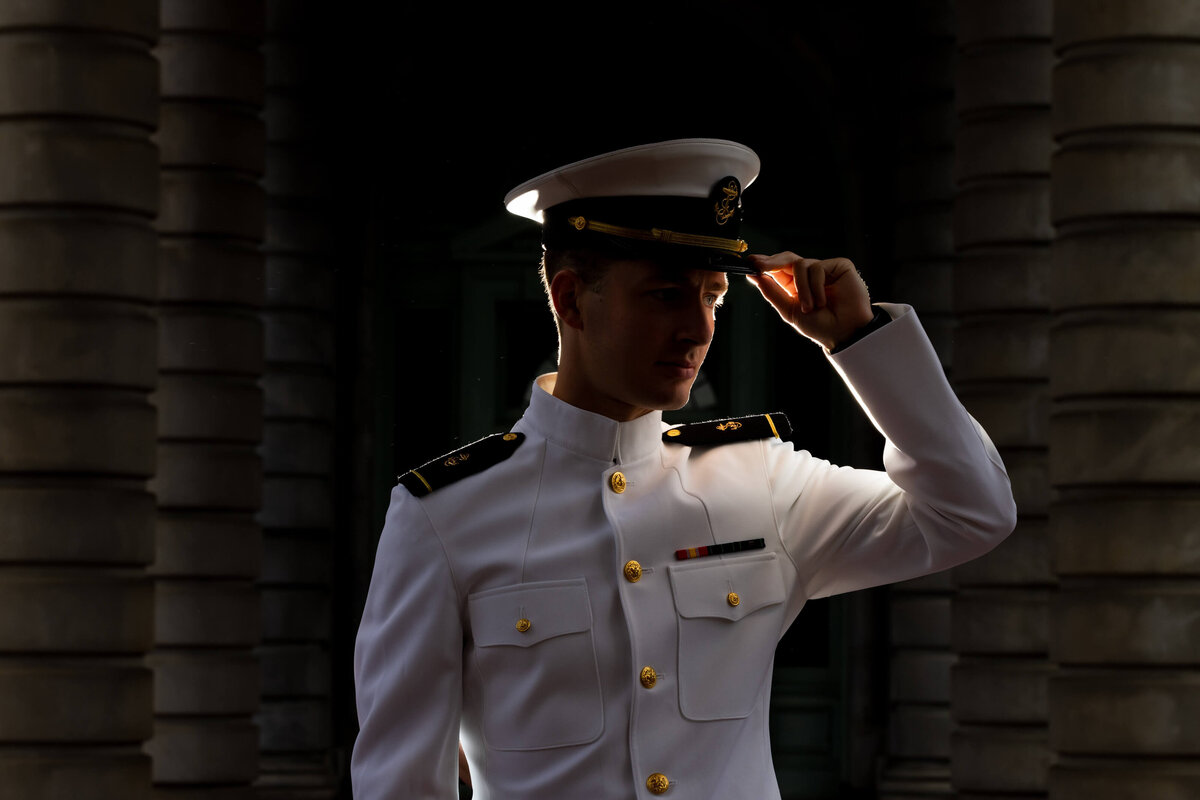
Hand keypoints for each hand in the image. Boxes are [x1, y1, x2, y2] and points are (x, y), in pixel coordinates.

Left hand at [746, 252, 873, 351]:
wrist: (842, 333)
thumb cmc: (820, 326)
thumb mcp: (789, 310)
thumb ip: (772, 292)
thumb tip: (753, 276)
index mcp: (797, 285)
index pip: (779, 268)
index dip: (765, 264)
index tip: (750, 263)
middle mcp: (810, 275)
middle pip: (787, 258)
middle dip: (772, 262)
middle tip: (759, 266)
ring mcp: (825, 269)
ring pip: (800, 265)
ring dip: (802, 289)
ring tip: (810, 307)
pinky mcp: (839, 266)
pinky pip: (817, 268)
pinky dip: (816, 287)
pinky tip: (823, 301)